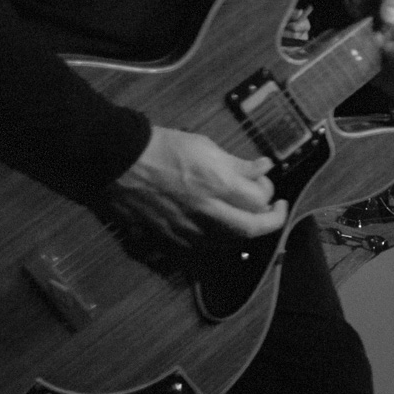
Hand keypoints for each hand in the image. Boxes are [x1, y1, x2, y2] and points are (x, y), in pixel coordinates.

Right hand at [108, 127, 283, 246]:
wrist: (119, 163)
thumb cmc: (164, 147)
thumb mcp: (206, 146)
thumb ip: (238, 164)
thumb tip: (264, 168)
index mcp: (218, 186)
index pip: (260, 201)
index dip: (269, 192)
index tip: (267, 183)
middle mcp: (207, 213)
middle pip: (252, 230)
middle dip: (271, 220)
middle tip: (274, 209)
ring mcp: (188, 230)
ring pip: (229, 242)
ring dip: (244, 230)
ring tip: (246, 215)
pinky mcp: (170, 239)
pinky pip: (203, 247)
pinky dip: (218, 239)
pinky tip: (219, 226)